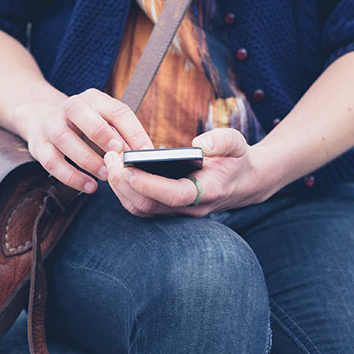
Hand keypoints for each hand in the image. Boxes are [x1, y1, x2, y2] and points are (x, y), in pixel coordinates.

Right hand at [14, 88, 152, 193]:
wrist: (43, 118)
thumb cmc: (86, 125)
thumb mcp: (105, 122)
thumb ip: (122, 136)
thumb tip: (144, 156)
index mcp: (94, 98)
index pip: (116, 110)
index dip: (133, 132)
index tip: (146, 153)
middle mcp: (70, 106)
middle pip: (82, 114)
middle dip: (103, 136)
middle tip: (119, 157)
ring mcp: (51, 125)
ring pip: (65, 139)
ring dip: (88, 160)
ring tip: (106, 175)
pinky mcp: (38, 145)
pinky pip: (52, 162)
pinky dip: (72, 177)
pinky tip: (89, 186)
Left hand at [103, 128, 277, 217]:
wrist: (242, 182)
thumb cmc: (236, 160)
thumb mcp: (237, 143)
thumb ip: (222, 140)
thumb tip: (199, 143)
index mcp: (208, 192)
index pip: (174, 195)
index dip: (149, 184)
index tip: (128, 168)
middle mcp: (190, 208)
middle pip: (150, 206)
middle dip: (125, 183)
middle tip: (111, 156)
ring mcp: (177, 213)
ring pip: (141, 210)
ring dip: (121, 188)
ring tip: (111, 160)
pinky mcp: (167, 210)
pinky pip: (141, 207)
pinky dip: (125, 191)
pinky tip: (118, 170)